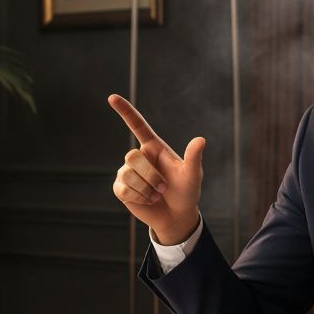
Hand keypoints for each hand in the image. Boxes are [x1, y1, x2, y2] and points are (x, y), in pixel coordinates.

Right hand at [108, 94, 203, 243]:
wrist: (177, 215)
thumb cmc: (186, 191)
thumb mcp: (192, 175)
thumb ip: (194, 158)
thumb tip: (201, 139)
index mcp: (154, 147)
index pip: (137, 125)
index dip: (125, 111)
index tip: (112, 97)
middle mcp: (139, 157)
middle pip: (132, 156)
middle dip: (150, 175)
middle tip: (164, 188)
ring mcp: (128, 172)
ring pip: (127, 174)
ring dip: (146, 189)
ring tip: (157, 195)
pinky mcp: (121, 188)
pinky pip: (123, 189)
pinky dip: (139, 197)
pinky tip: (147, 201)